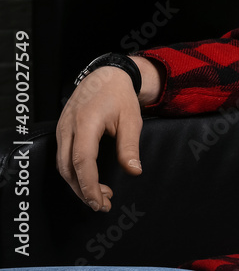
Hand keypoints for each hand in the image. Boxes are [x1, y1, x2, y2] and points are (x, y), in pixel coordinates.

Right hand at [55, 56, 161, 211]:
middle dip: (84, 191)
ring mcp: (62, 130)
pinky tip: (90, 180)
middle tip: (102, 205)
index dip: (89, 185)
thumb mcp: (131, 119)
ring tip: (100, 196)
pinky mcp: (62, 132)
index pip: (83, 161)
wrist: (106, 76)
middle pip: (68, 168)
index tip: (99, 201)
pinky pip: (63, 158)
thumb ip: (130, 146)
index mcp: (86, 124)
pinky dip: (75, 173)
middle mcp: (68, 129)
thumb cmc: (120, 96)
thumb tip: (134, 171)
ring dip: (79, 185)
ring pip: (63, 166)